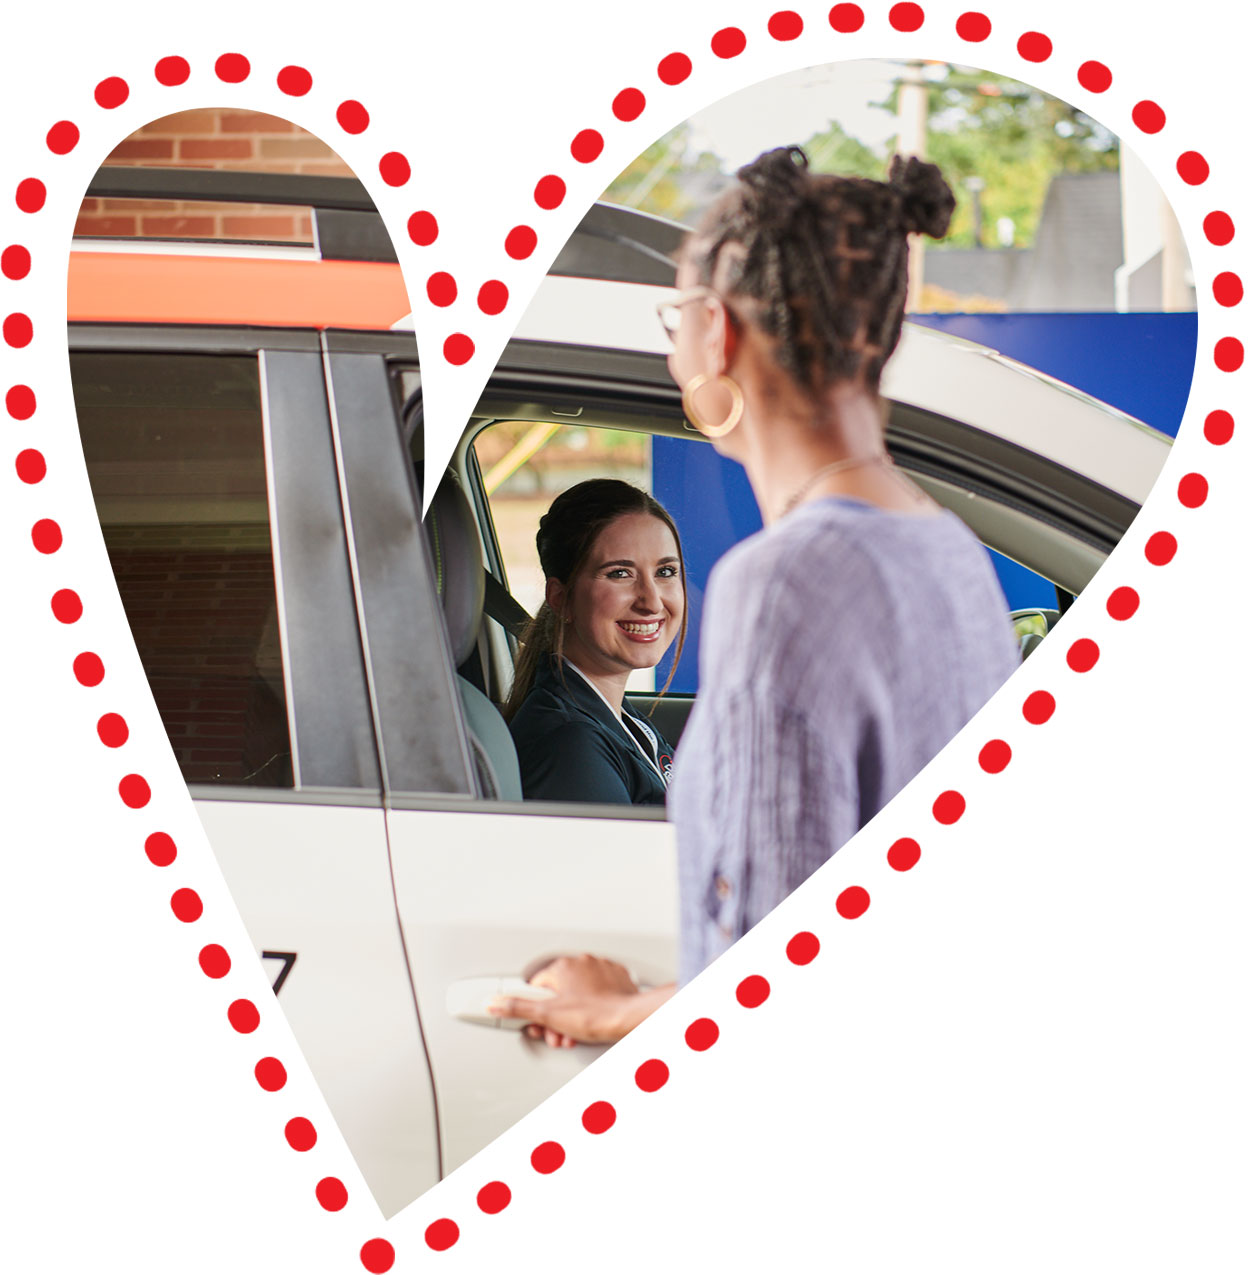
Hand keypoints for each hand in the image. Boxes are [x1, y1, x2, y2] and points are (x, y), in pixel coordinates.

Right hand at [488, 954, 638, 1047]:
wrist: (629, 1018)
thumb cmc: (595, 1015)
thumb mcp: (548, 1015)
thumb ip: (518, 1008)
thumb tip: (495, 1003)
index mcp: (562, 968)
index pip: (536, 987)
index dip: (535, 1011)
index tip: (539, 1023)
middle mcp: (580, 963)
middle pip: (557, 993)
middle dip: (555, 1017)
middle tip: (558, 1033)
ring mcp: (599, 969)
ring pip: (577, 993)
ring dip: (572, 1014)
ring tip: (576, 1032)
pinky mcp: (615, 978)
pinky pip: (596, 992)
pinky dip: (592, 1006)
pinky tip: (593, 1019)